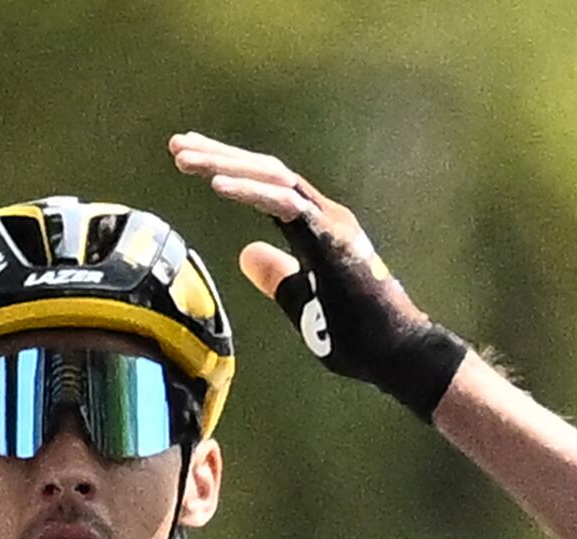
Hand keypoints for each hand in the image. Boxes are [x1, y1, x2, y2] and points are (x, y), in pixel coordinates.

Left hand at [170, 132, 464, 419]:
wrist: (398, 354)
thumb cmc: (358, 337)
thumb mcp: (302, 306)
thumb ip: (276, 278)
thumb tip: (246, 254)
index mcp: (317, 227)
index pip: (267, 187)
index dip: (230, 170)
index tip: (192, 161)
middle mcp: (324, 214)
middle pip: (265, 171)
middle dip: (219, 156)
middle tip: (178, 146)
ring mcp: (330, 222)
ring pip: (272, 177)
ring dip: (227, 164)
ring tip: (186, 157)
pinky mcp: (331, 237)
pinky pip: (285, 204)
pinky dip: (250, 191)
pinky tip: (218, 184)